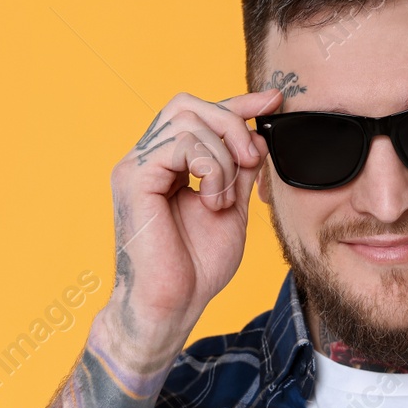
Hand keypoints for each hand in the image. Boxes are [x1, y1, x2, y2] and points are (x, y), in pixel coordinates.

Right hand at [97, 88, 281, 367]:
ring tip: (224, 198)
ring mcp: (136, 167)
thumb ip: (239, 171)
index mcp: (168, 165)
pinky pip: (178, 145)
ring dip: (222, 156)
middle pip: (189, 105)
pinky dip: (209, 168)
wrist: (172, 305)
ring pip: (188, 121)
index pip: (199, 115)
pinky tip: (212, 201)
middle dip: (231, 122)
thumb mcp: (231, 208)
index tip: (274, 101)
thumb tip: (258, 135)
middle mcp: (147, 160)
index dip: (238, 103)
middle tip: (252, 158)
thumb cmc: (197, 267)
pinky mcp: (133, 178)